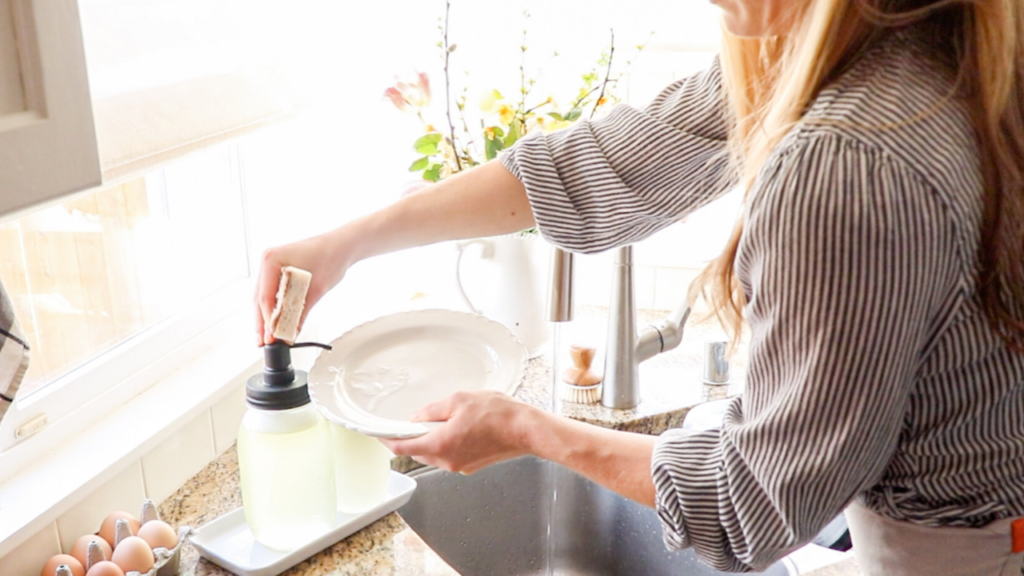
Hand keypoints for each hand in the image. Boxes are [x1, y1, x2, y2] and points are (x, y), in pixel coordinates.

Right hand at [254, 232, 350, 344]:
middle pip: (260, 298)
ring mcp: (273, 265)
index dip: (267, 321)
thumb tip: (290, 334)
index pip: (265, 297)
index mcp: (271, 260)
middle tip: (264, 342)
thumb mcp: (315, 290)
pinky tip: (275, 321)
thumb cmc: (331, 258)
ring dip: (266, 316)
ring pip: (264, 296)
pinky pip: (273, 292)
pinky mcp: (280, 270)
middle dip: (262, 322)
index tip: (271, 337)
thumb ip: (300, 314)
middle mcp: (268, 261)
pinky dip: (275, 307)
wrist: (343, 245)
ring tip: (267, 336)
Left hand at [381, 391, 542, 473]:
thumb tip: (418, 417)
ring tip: (437, 422)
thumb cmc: (499, 414)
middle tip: (410, 422)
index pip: (403, 447)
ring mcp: (460, 466)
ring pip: (433, 455)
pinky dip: (445, 444)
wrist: (526, 430)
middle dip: (410, 438)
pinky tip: (455, 429)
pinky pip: (449, 456)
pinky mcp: (471, 466)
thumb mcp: (459, 400)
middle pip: (417, 452)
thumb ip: (433, 410)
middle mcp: (447, 461)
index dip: (387, 440)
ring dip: (429, 441)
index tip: (379, 433)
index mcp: (440, 445)